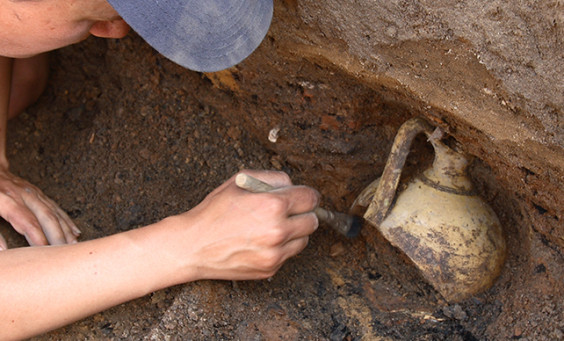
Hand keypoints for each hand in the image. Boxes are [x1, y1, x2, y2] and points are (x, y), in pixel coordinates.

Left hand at [0, 166, 79, 248]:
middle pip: (45, 216)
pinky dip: (66, 220)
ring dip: (64, 230)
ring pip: (53, 212)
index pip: (25, 221)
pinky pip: (55, 207)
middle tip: (64, 253)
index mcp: (5, 198)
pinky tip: (74, 231)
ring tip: (73, 246)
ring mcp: (32, 192)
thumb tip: (4, 251)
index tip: (44, 253)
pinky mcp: (36, 192)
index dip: (36, 237)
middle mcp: (23, 194)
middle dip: (56, 236)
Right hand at [168, 170, 319, 280]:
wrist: (193, 245)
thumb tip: (292, 185)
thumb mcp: (240, 181)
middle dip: (302, 213)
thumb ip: (272, 178)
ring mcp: (275, 253)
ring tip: (271, 227)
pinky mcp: (270, 269)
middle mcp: (278, 231)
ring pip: (304, 239)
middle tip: (287, 211)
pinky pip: (289, 254)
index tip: (302, 197)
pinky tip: (261, 241)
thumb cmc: (214, 211)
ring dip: (294, 232)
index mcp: (273, 205)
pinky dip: (281, 247)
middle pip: (312, 220)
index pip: (311, 198)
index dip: (306, 195)